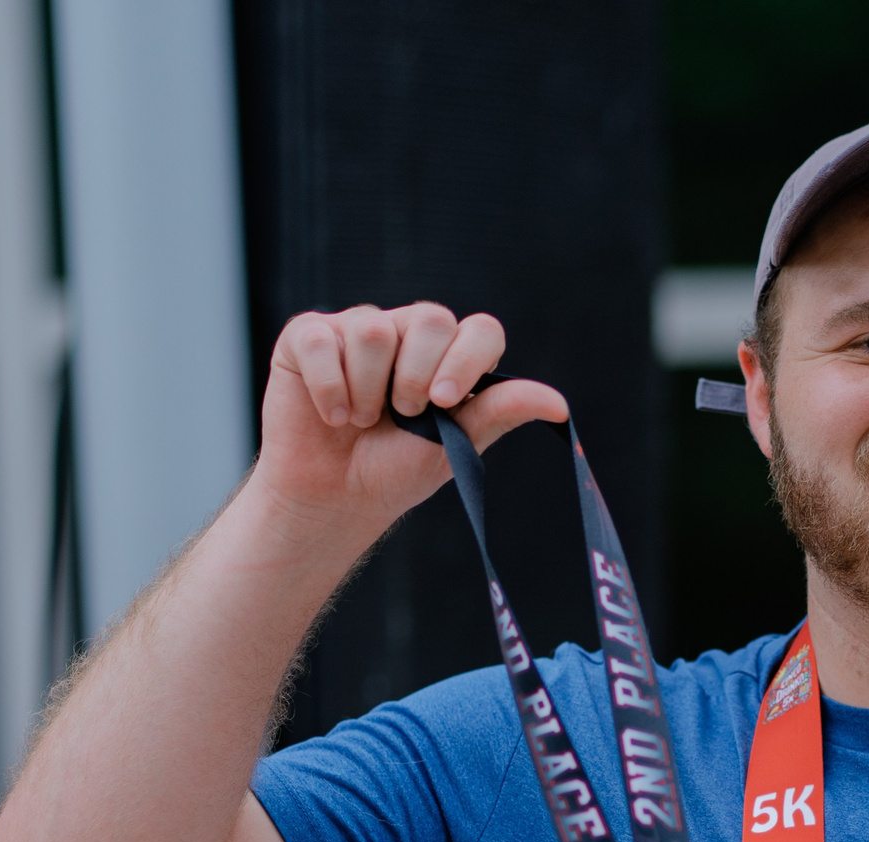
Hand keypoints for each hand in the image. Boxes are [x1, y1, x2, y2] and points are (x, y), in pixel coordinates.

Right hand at [250, 302, 567, 542]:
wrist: (335, 497)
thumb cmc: (396, 469)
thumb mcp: (454, 445)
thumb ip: (499, 413)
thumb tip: (559, 404)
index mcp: (450, 355)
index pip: (481, 329)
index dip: (466, 361)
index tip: (444, 403)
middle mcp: (407, 333)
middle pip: (430, 318)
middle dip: (416, 377)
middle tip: (402, 415)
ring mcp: (357, 329)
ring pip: (372, 330)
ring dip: (367, 392)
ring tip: (360, 420)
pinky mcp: (309, 336)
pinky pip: (322, 341)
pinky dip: (329, 389)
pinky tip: (330, 415)